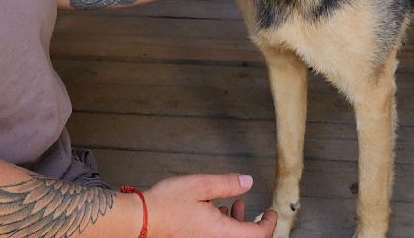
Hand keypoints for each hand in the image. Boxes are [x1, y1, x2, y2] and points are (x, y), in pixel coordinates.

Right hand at [145, 173, 277, 236]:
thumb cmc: (166, 204)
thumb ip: (227, 183)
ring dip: (236, 224)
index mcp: (220, 233)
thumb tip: (248, 181)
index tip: (271, 213)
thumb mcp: (201, 185)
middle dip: (252, 223)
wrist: (141, 220)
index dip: (268, 224)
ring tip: (233, 205)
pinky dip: (223, 226)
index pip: (256, 235)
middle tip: (256, 210)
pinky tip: (215, 210)